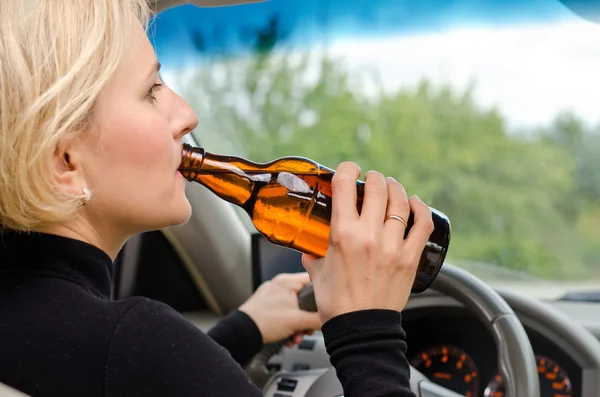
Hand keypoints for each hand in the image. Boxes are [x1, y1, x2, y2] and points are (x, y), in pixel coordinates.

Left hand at [239, 272, 321, 345]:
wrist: (243, 333)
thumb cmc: (263, 322)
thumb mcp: (297, 321)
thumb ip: (317, 319)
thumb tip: (329, 318)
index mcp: (287, 282)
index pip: (312, 279)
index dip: (322, 292)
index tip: (326, 302)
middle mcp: (279, 285)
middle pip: (304, 299)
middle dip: (307, 318)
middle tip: (307, 328)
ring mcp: (272, 295)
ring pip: (295, 308)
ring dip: (298, 326)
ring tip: (295, 337)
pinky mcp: (267, 306)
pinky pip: (285, 313)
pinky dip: (288, 326)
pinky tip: (287, 337)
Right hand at [302, 163, 433, 323]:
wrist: (360, 329)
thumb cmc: (337, 304)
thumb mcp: (317, 273)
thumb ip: (312, 255)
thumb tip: (310, 248)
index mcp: (342, 234)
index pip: (345, 184)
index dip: (347, 169)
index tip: (348, 169)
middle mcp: (369, 235)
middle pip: (377, 188)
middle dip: (373, 178)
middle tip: (371, 180)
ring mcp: (393, 245)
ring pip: (400, 202)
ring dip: (395, 188)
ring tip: (391, 187)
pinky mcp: (410, 257)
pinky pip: (422, 224)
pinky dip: (420, 208)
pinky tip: (415, 202)